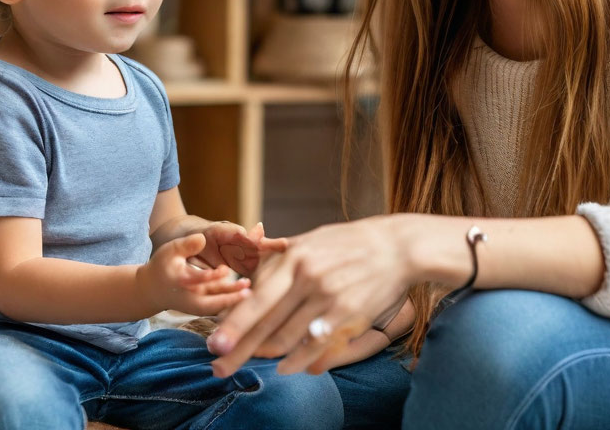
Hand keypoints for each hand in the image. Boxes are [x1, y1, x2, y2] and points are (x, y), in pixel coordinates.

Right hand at [139, 233, 251, 316]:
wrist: (153, 290)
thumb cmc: (163, 266)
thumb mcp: (170, 250)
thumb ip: (186, 244)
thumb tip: (203, 238)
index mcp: (180, 281)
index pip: (196, 280)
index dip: (210, 276)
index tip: (225, 270)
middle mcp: (189, 297)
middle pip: (209, 302)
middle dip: (228, 298)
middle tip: (246, 292)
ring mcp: (195, 305)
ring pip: (216, 305)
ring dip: (232, 299)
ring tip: (248, 289)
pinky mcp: (201, 307)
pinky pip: (216, 304)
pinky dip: (229, 300)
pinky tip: (244, 291)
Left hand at [207, 215, 411, 376]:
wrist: (396, 247)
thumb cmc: (348, 243)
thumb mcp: (309, 241)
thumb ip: (278, 256)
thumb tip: (246, 272)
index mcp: (294, 257)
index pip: (256, 297)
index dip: (233, 323)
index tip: (214, 342)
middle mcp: (308, 278)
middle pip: (266, 323)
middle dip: (239, 349)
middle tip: (218, 367)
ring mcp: (328, 298)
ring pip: (287, 338)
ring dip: (266, 355)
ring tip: (251, 363)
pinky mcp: (347, 315)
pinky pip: (315, 347)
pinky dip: (297, 362)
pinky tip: (285, 368)